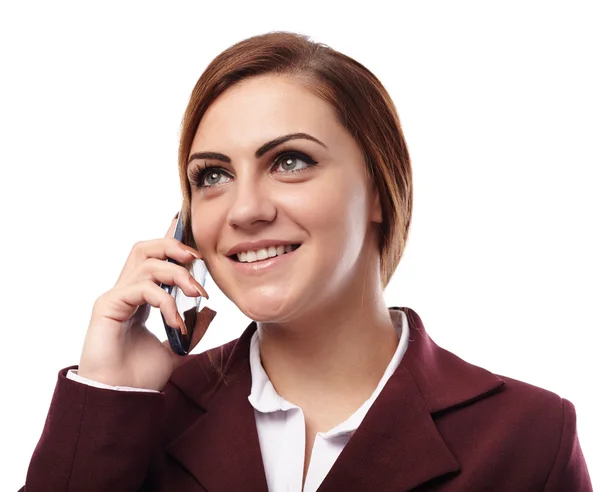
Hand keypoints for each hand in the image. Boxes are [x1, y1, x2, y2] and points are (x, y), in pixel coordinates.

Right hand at [77, 214, 215, 390]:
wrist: (119, 400)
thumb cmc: (139, 377)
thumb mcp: (177, 349)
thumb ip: (193, 330)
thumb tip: (210, 311)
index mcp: (140, 298)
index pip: (155, 259)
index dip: (171, 242)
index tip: (191, 232)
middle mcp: (126, 292)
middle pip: (145, 248)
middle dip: (174, 246)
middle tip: (199, 260)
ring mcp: (115, 297)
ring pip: (146, 263)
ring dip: (178, 274)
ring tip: (198, 294)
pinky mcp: (108, 306)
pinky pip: (141, 289)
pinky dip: (166, 301)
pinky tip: (177, 322)